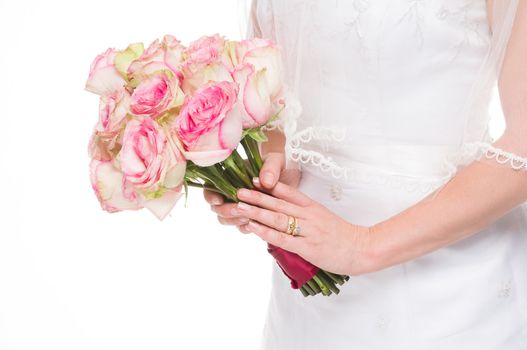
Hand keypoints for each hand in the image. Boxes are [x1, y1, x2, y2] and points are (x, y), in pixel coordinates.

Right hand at [203, 152, 300, 233]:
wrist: (291, 176)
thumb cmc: (278, 164)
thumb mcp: (276, 160)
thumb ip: (270, 168)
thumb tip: (266, 181)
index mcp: (229, 177)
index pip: (211, 188)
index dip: (210, 196)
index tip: (218, 200)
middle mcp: (231, 193)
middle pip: (217, 208)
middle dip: (225, 210)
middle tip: (238, 209)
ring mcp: (240, 206)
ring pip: (227, 219)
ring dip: (234, 220)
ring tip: (248, 217)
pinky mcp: (250, 217)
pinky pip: (242, 227)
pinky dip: (246, 227)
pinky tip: (256, 224)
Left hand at [232, 178, 375, 275]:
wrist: (362, 249)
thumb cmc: (342, 235)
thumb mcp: (323, 218)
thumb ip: (305, 215)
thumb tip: (283, 213)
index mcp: (312, 207)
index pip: (288, 192)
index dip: (270, 185)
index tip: (253, 179)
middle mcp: (309, 216)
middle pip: (278, 204)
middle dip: (257, 197)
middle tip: (238, 191)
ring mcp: (308, 231)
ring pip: (278, 219)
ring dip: (257, 212)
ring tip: (240, 207)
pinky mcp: (308, 247)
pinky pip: (283, 238)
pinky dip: (266, 232)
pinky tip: (253, 228)